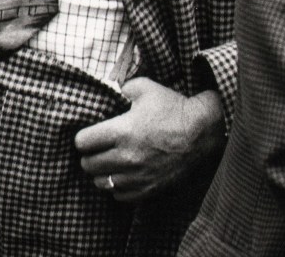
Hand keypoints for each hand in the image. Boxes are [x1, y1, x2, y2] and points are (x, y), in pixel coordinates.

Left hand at [74, 77, 224, 202]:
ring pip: (101, 183)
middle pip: (88, 165)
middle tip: (96, 149)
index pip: (83, 142)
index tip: (87, 136)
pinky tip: (123, 175)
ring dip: (101, 173)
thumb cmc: (173, 108)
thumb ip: (123, 88)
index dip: (83, 138)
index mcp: (121, 131)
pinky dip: (117, 187)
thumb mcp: (146, 88)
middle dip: (89, 156)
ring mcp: (136, 176)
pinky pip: (119, 196)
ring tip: (108, 163)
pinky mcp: (148, 189)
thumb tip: (113, 90)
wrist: (202, 132)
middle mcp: (126, 157)